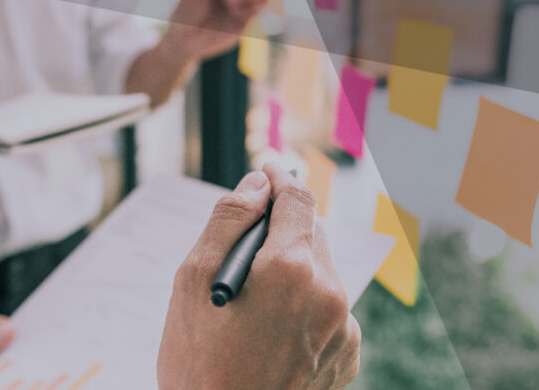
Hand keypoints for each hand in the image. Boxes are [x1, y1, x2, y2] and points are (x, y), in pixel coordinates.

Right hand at [158, 163, 360, 389]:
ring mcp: (343, 329)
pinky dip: (307, 306)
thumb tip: (256, 184)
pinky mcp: (348, 356)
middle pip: (311, 233)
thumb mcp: (190, 283)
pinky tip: (272, 331)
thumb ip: (228, 221)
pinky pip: (332, 309)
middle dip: (281, 228)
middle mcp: (329, 294)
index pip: (296, 198)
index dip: (278, 178)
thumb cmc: (197, 366)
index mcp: (290, 269)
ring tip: (253, 305)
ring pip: (322, 271)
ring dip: (294, 270)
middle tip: (244, 248)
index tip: (266, 171)